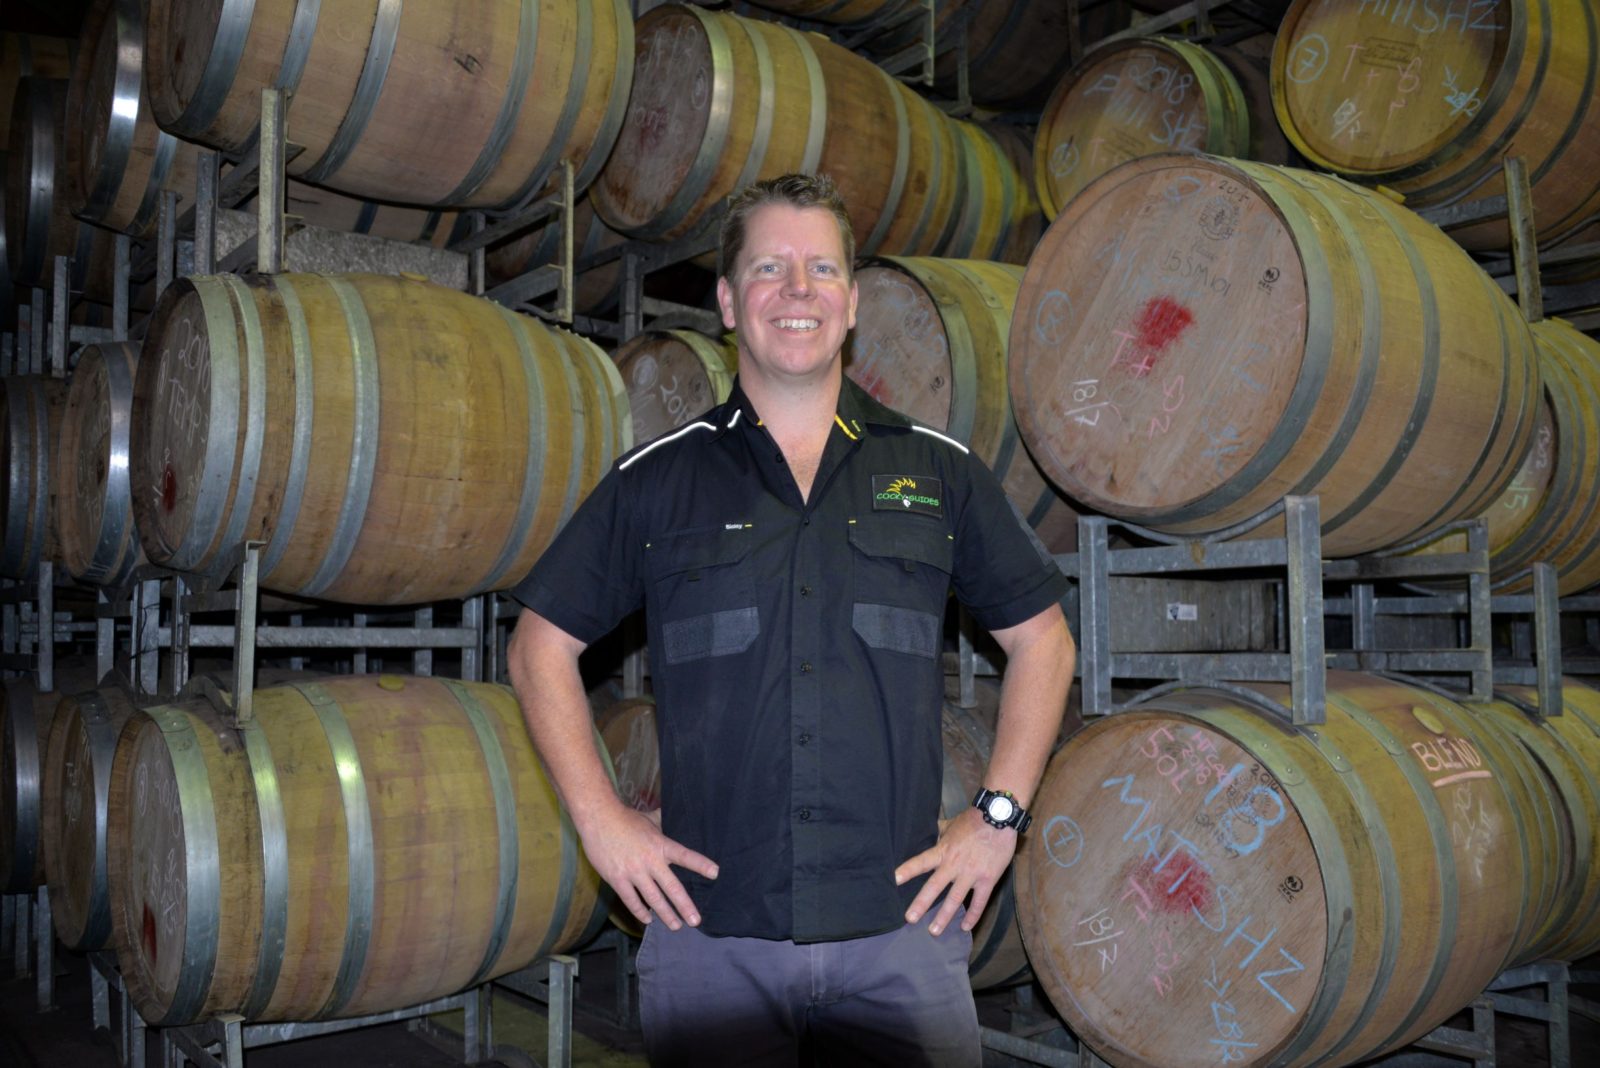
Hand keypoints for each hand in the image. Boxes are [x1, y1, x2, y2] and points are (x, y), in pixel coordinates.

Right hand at [578, 802, 717, 930]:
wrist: (598, 819)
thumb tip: (675, 811)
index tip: (715, 873)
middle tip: (695, 921)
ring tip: (676, 926)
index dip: (700, 864)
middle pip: (671, 887)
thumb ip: (663, 822)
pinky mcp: (617, 879)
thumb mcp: (649, 818)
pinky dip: (640, 911)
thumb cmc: (625, 818)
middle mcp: (650, 861)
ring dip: (665, 914)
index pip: (685, 856)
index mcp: (660, 845)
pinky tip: (648, 919)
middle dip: (684, 906)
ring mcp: (633, 872)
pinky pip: (631, 900)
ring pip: (653, 899)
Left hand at [894, 808, 1016, 935]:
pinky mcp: (988, 879)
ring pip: (955, 899)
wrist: (999, 817)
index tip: (893, 881)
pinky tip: (965, 928)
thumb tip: (929, 832)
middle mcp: (954, 864)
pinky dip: (973, 916)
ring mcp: (971, 874)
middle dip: (921, 903)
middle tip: (910, 919)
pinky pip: (979, 902)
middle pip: (934, 887)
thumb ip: (939, 832)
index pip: (921, 862)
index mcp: (943, 850)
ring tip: (933, 931)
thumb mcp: (951, 824)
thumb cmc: (974, 819)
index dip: (907, 871)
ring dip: (944, 916)